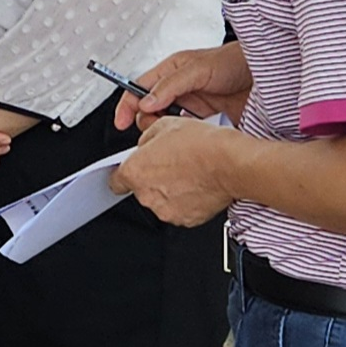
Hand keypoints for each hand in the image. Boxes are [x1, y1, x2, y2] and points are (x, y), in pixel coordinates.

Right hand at [111, 44, 251, 133]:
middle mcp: (179, 91)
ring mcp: (192, 108)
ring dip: (168, 131)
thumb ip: (170, 85)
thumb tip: (146, 102)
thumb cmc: (235, 62)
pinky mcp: (206, 124)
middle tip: (158, 127)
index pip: (139, 89)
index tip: (121, 122)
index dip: (127, 106)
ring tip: (179, 132)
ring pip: (167, 126)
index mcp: (170, 73)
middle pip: (149, 112)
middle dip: (148, 121)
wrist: (269, 77)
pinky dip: (186, 139)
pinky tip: (193, 138)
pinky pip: (188, 135)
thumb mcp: (198, 69)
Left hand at [113, 113, 238, 224]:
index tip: (130, 171)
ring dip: (169, 190)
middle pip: (140, 190)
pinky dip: (186, 201)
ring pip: (160, 201)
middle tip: (170, 165)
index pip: (114, 181)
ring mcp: (166, 210)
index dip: (124, 175)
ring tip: (188, 173)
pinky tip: (197, 184)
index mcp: (135, 172)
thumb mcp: (165, 126)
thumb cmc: (201, 145)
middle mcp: (147, 196)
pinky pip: (180, 210)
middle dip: (152, 179)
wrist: (231, 163)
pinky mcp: (186, 220)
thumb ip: (146, 138)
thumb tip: (145, 144)